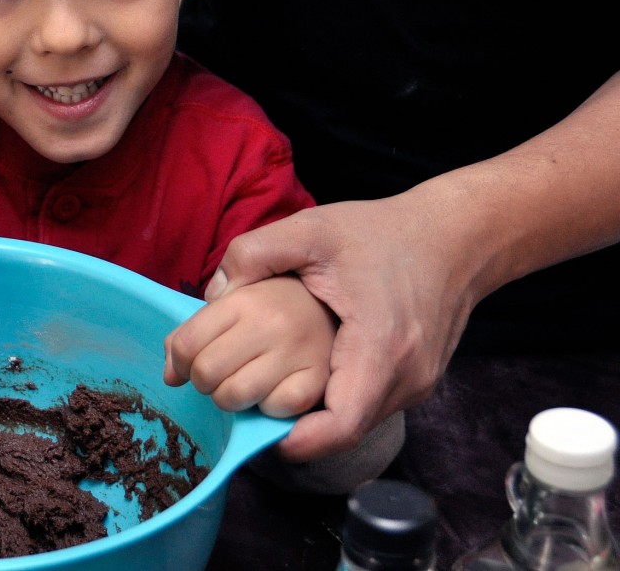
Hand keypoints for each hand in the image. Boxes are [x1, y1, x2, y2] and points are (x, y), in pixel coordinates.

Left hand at [163, 274, 335, 418]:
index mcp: (244, 299)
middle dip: (204, 381)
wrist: (347, 291)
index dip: (178, 362)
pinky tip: (274, 390)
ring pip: (234, 397)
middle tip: (220, 373)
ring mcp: (297, 352)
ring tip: (243, 382)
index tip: (188, 364)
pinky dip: (269, 408)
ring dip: (231, 399)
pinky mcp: (320, 379)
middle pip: (205, 374)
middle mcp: (271, 324)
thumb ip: (197, 325)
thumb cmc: (283, 297)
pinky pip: (274, 411)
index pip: (185, 344)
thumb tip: (170, 374)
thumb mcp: (238, 293)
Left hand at [203, 192, 480, 462]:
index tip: (259, 428)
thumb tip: (213, 292)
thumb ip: (255, 253)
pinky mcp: (420, 379)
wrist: (455, 235)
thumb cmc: (383, 232)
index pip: (340, 425)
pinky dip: (338, 396)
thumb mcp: (311, 229)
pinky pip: (372, 404)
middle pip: (344, 428)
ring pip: (359, 419)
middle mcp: (407, 377)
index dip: (297, 439)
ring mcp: (418, 383)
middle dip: (296, 423)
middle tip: (252, 400)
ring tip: (275, 383)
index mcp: (381, 347)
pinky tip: (311, 369)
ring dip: (318, 412)